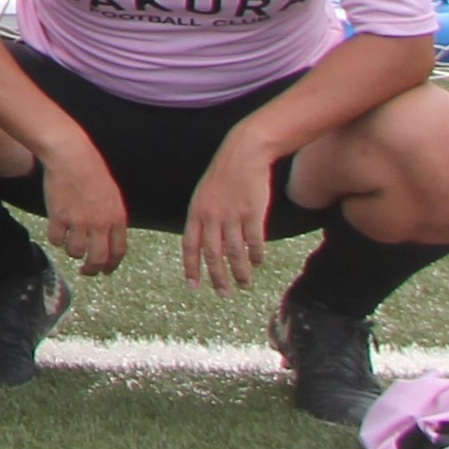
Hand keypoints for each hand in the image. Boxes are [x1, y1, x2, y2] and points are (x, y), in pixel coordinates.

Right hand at [39, 138, 135, 275]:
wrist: (72, 157)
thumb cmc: (92, 171)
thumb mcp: (112, 196)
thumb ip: (112, 218)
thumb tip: (107, 238)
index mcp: (117, 218)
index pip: (118, 251)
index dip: (111, 265)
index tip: (105, 271)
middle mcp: (100, 223)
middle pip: (98, 259)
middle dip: (91, 269)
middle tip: (85, 271)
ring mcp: (79, 221)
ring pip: (75, 252)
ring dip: (72, 250)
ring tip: (69, 241)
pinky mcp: (59, 217)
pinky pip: (56, 240)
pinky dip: (56, 239)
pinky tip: (56, 230)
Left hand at [181, 136, 282, 294]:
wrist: (243, 154)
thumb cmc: (224, 176)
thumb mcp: (204, 196)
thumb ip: (204, 220)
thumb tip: (207, 246)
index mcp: (196, 212)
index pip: (190, 246)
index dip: (191, 268)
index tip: (193, 286)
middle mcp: (211, 216)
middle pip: (212, 255)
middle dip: (217, 278)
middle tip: (224, 294)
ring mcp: (232, 215)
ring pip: (234, 252)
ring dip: (240, 271)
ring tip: (244, 284)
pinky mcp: (252, 212)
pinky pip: (254, 241)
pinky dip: (256, 254)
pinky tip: (259, 263)